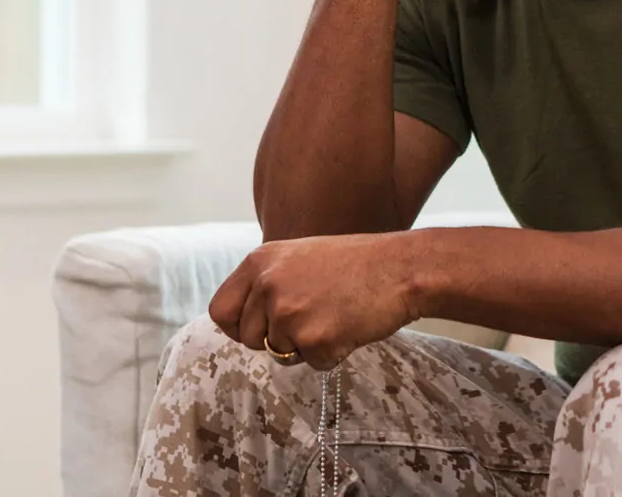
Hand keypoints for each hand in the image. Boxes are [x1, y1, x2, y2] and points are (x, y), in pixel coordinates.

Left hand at [208, 233, 420, 369]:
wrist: (400, 268)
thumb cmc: (354, 264)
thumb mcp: (297, 257)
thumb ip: (266, 283)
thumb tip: (241, 320)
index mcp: (259, 262)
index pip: (221, 310)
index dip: (238, 326)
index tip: (259, 329)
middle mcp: (267, 286)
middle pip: (250, 338)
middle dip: (277, 340)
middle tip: (312, 319)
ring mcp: (289, 313)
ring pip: (280, 354)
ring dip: (306, 347)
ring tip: (334, 317)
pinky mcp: (314, 339)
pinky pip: (313, 364)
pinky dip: (332, 354)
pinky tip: (349, 326)